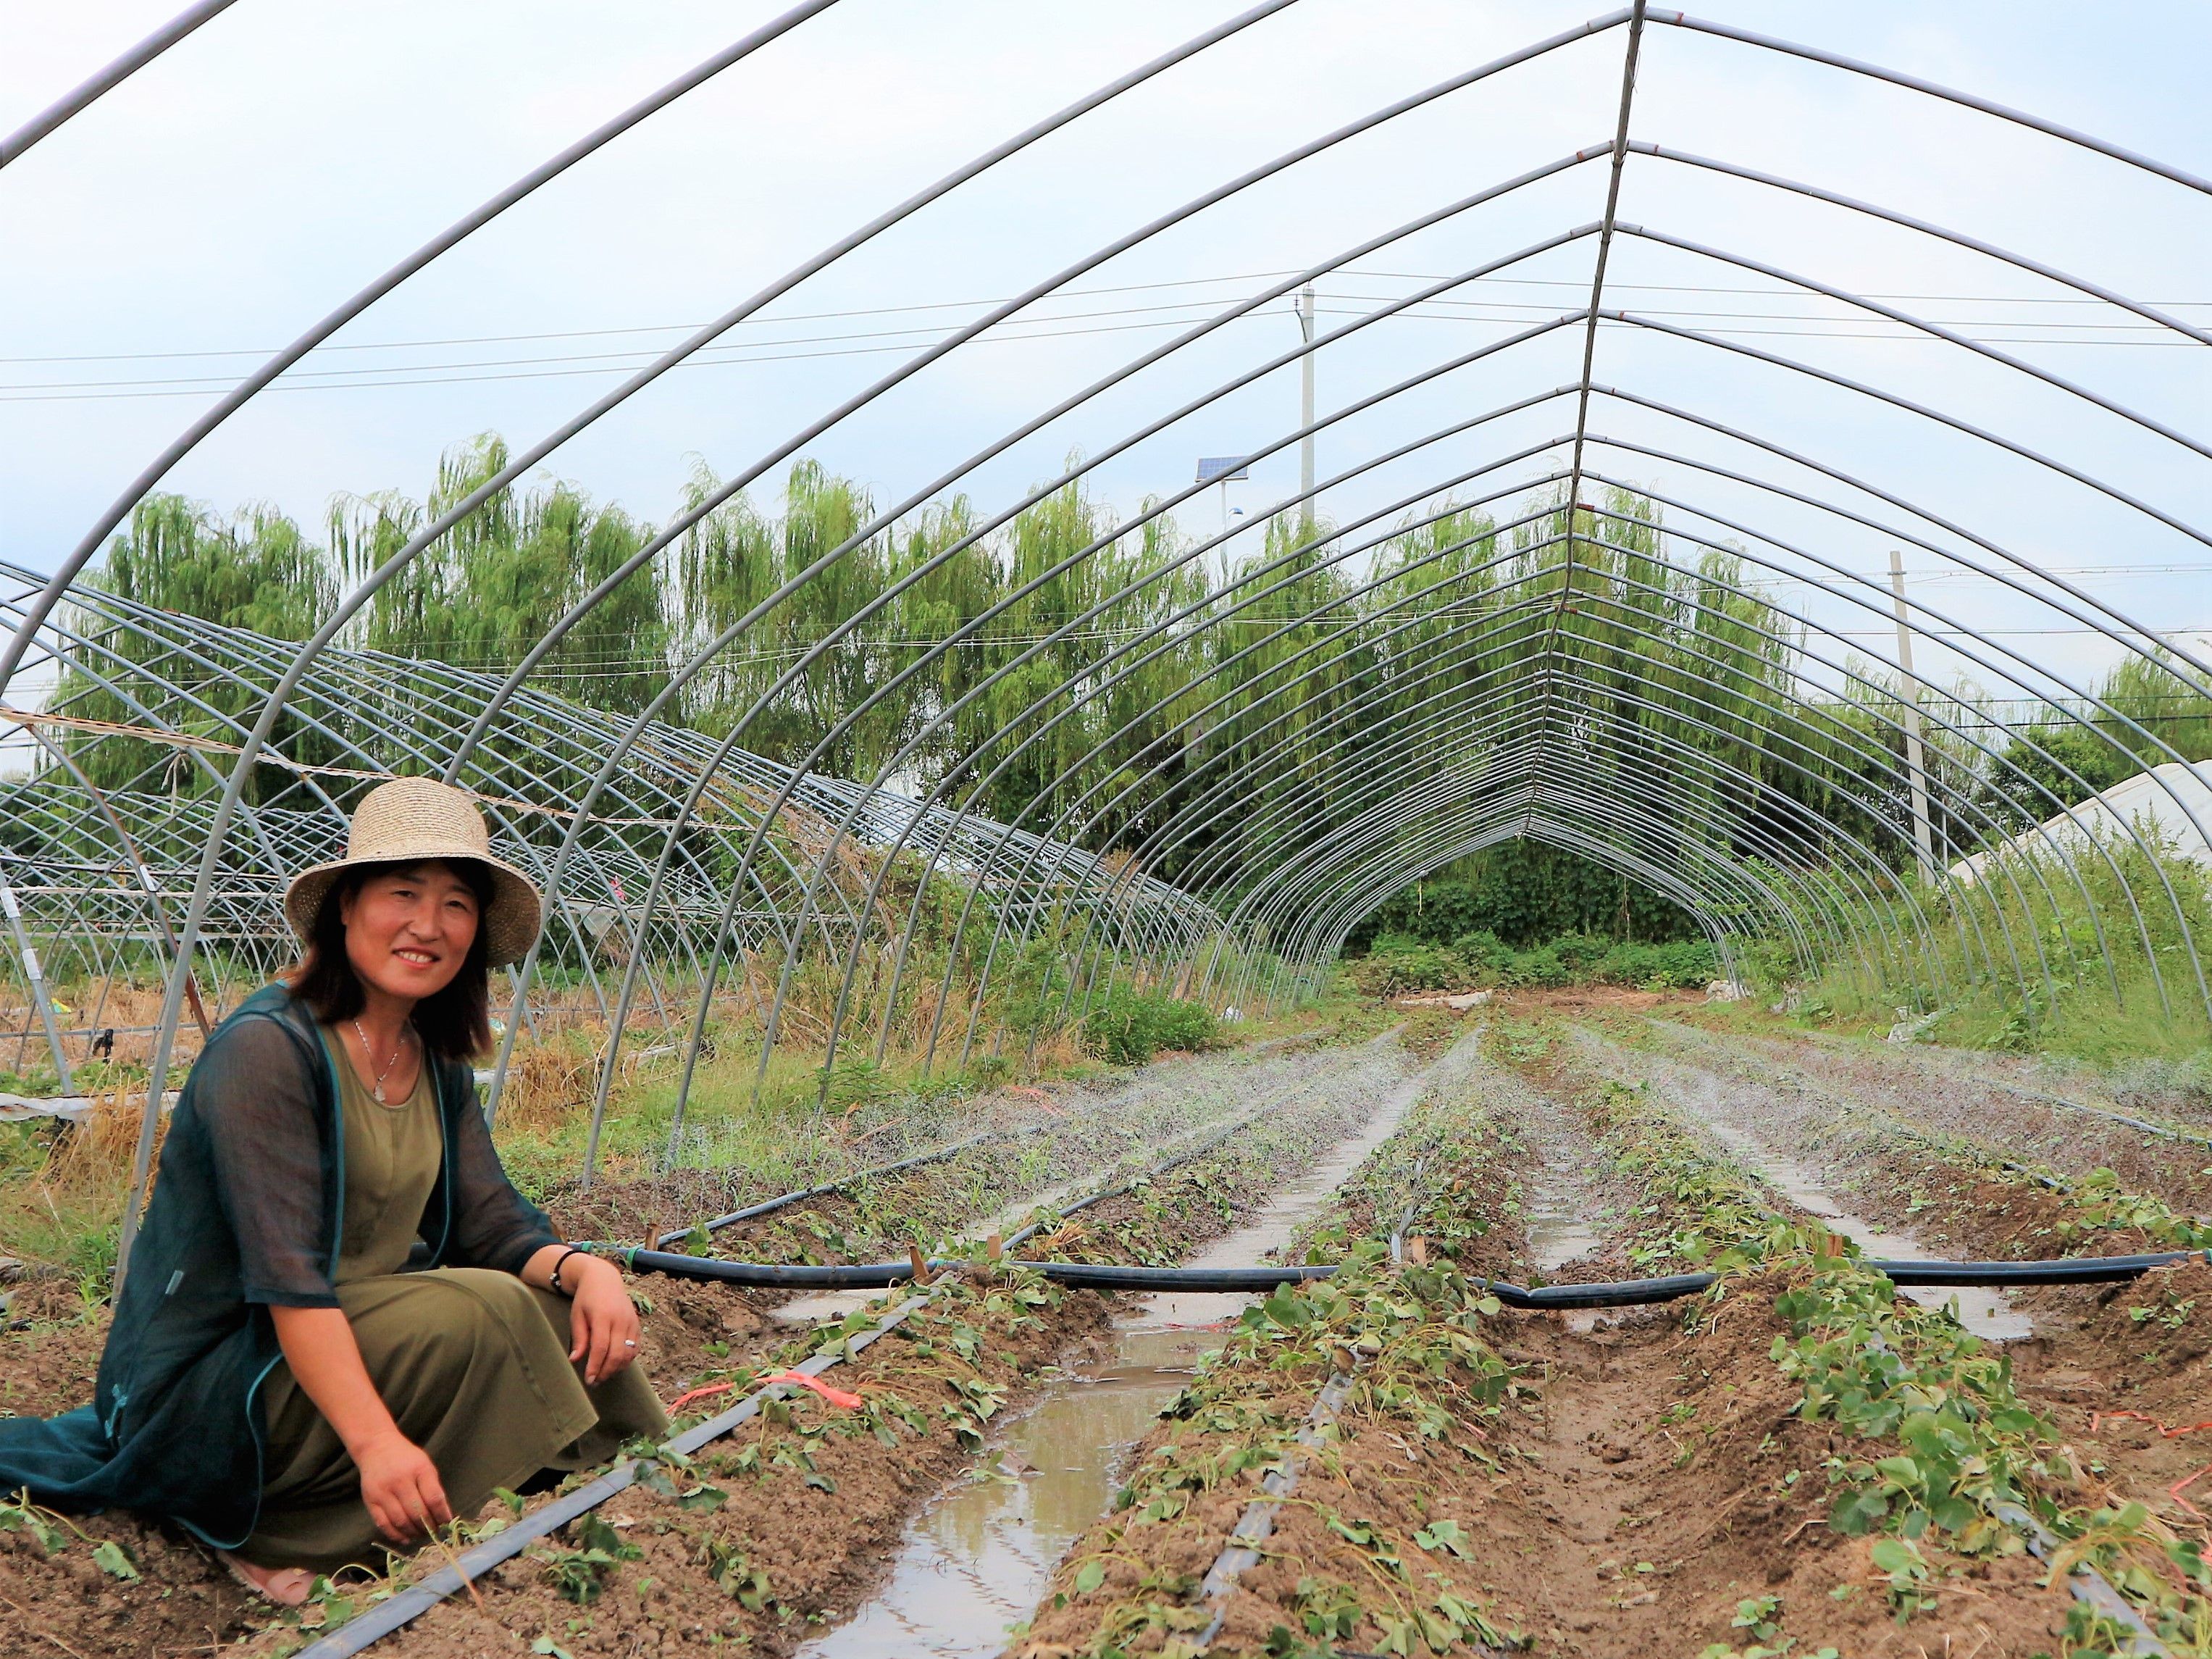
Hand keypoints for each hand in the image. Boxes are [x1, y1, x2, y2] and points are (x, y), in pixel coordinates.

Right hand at [353, 1430, 449, 1544]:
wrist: (377, 1447)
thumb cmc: (406, 1458)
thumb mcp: (425, 1465)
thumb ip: (433, 1487)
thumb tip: (442, 1515)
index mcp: (419, 1469)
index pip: (434, 1498)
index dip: (442, 1515)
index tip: (447, 1523)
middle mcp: (400, 1481)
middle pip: (417, 1512)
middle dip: (429, 1527)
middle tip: (434, 1532)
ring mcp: (383, 1492)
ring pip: (401, 1521)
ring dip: (414, 1533)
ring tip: (421, 1535)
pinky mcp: (370, 1501)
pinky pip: (383, 1524)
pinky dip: (396, 1535)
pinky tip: (405, 1538)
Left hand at [566, 1255, 642, 1385]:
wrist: (604, 1279)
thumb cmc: (586, 1298)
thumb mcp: (576, 1316)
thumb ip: (579, 1338)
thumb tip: (575, 1360)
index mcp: (603, 1316)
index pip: (601, 1348)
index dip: (595, 1366)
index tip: (588, 1379)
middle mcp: (620, 1320)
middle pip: (617, 1354)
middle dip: (606, 1371)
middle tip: (595, 1381)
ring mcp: (631, 1322)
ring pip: (629, 1353)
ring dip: (617, 1368)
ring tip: (604, 1374)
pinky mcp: (637, 1324)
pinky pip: (635, 1347)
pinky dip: (627, 1359)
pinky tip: (615, 1363)